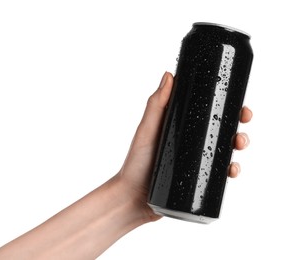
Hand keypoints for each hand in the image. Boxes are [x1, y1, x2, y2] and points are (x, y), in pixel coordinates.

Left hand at [117, 72, 251, 221]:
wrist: (133, 198)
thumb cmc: (135, 163)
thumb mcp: (146, 131)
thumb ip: (156, 105)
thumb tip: (169, 75)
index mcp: (179, 126)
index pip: (205, 111)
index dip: (224, 106)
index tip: (238, 103)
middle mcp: (189, 141)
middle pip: (219, 129)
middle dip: (236, 125)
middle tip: (243, 124)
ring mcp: (193, 160)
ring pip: (223, 149)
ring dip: (237, 145)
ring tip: (238, 145)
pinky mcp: (196, 178)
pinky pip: (218, 172)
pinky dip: (229, 170)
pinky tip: (232, 170)